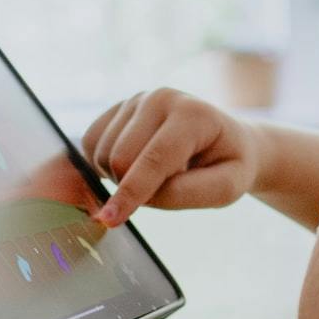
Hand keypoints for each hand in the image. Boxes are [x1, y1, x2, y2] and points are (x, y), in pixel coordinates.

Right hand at [81, 88, 261, 225]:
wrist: (225, 141)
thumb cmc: (228, 166)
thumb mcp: (226, 188)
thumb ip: (186, 193)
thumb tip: (139, 197)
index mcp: (193, 114)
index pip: (155, 159)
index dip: (131, 192)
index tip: (109, 219)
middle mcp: (160, 98)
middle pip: (120, 157)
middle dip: (132, 186)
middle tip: (166, 186)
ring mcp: (136, 100)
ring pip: (102, 153)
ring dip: (120, 177)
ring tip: (156, 173)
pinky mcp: (118, 108)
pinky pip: (90, 144)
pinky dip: (104, 166)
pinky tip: (134, 166)